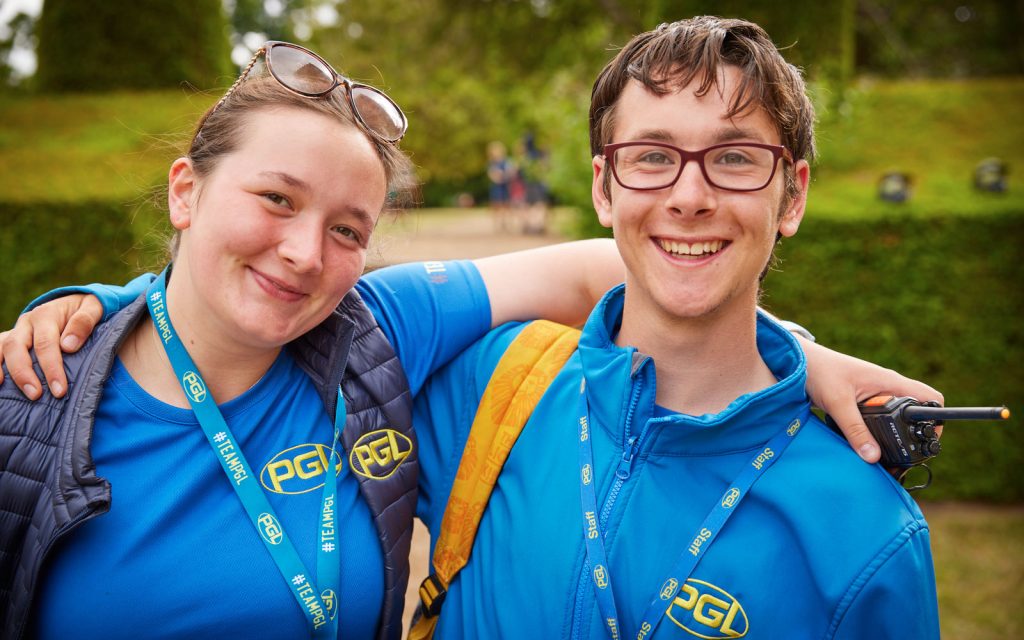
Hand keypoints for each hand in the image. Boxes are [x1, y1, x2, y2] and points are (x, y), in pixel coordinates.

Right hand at [0, 294, 102, 398]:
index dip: (51, 368)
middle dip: (24, 374)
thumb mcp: (94, 308)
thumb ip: (84, 322)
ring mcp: (17, 331)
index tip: (59, 389)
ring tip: (5, 390)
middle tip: (35, 395)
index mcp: (46, 315)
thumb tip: (68, 345)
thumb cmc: (86, 310)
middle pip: (17, 347)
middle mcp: (27, 322)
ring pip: (2, 348)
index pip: (45, 343)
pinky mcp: (11, 339)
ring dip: (4, 370)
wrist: (74, 304)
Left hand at [800, 338, 943, 462]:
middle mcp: (887, 388)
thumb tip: (873, 458)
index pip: (930, 398)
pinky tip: (866, 448)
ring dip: (893, 436)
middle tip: (903, 457)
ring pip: (896, 418)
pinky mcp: (861, 403)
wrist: (797, 361)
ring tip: (885, 458)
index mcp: (890, 382)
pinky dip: (876, 434)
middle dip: (914, 435)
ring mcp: (875, 395)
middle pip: (916, 413)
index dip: (936, 421)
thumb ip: (854, 430)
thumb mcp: (838, 403)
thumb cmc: (819, 372)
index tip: (926, 443)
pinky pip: (879, 420)